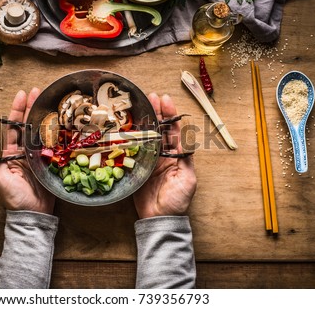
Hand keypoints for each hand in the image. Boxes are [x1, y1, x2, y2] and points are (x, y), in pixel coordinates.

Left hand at [0, 89, 54, 213]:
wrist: (33, 214)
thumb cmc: (15, 198)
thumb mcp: (1, 179)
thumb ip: (0, 161)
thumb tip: (1, 143)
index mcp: (10, 153)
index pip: (12, 127)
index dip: (16, 111)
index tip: (21, 94)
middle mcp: (23, 151)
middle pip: (26, 125)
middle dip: (30, 107)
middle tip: (37, 90)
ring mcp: (37, 156)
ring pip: (39, 131)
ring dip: (43, 115)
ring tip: (48, 99)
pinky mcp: (49, 162)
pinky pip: (52, 143)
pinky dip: (55, 132)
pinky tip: (59, 120)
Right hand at [134, 93, 196, 218]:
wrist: (160, 218)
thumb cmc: (177, 200)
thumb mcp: (187, 179)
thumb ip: (185, 159)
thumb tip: (186, 139)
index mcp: (177, 155)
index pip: (174, 130)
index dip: (170, 114)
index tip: (165, 99)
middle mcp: (163, 154)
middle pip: (159, 129)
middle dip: (156, 112)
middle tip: (150, 96)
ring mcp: (150, 160)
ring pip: (147, 136)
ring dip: (144, 120)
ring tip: (139, 104)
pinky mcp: (138, 167)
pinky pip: (134, 149)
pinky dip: (131, 137)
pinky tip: (126, 126)